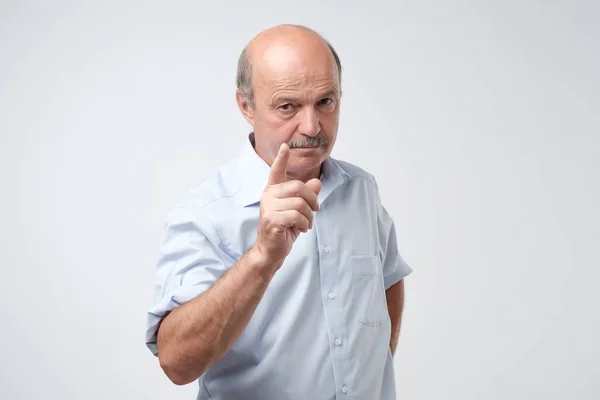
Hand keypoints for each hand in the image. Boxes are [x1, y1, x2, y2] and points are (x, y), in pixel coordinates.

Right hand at [253, 143, 321, 267]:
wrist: (272, 250)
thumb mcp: (299, 210)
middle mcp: (268, 196)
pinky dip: (304, 224)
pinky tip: (301, 229)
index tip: (285, 146)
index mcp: (273, 190)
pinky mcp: (271, 220)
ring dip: (309, 216)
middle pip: (298, 187)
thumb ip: (308, 196)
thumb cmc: (285, 228)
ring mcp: (268, 208)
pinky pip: (296, 216)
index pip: (277, 170)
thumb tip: (317, 182)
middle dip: (312, 200)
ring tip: (305, 224)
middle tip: (315, 210)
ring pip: (299, 203)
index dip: (281, 159)